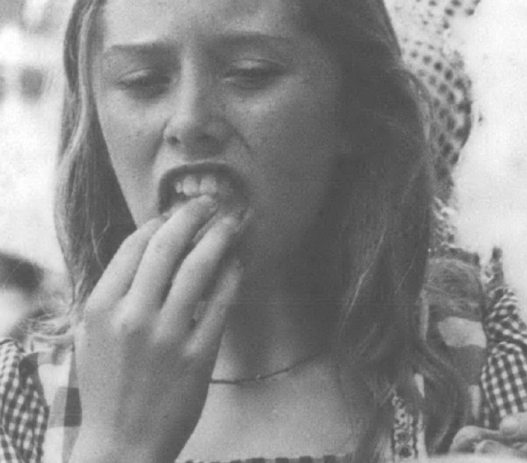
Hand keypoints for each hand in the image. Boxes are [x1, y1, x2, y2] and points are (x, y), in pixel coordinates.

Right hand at [70, 197, 245, 462]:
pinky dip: (233, 277)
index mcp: (102, 307)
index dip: (162, 222)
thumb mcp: (94, 336)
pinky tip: (239, 264)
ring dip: (220, 238)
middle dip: (194, 216)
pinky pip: (222, 304)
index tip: (179, 212)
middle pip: (168, 246)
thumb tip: (146, 250)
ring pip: (199, 269)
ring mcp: (167, 335)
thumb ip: (114, 293)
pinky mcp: (198, 355)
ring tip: (233, 223)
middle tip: (212, 203)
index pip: (135, 246)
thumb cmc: (108, 387)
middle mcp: (132, 316)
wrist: (123, 443)